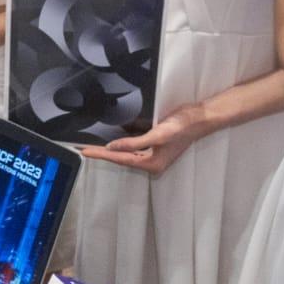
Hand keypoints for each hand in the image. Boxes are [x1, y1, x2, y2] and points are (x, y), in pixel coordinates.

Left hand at [81, 107, 206, 175]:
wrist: (199, 118)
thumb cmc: (182, 127)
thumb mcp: (158, 135)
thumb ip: (134, 143)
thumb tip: (112, 148)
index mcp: (152, 164)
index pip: (120, 159)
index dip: (101, 155)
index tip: (84, 152)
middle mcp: (151, 163)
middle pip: (121, 159)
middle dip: (102, 155)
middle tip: (83, 150)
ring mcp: (153, 155)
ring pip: (126, 155)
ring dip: (110, 152)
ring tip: (92, 148)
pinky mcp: (154, 146)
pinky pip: (133, 149)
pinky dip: (121, 146)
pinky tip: (113, 144)